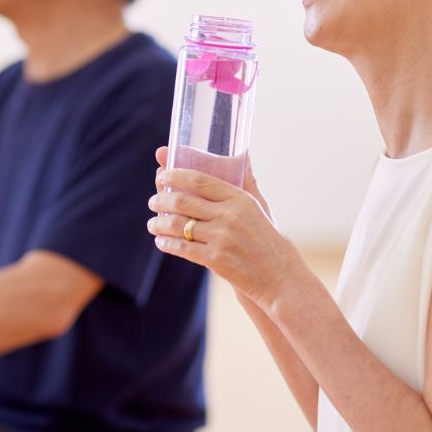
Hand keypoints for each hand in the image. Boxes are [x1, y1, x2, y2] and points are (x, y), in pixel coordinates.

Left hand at [147, 146, 301, 308]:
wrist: (279, 277)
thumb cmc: (267, 239)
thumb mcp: (259, 207)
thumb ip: (246, 181)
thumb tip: (242, 154)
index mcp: (239, 199)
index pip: (199, 180)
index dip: (175, 176)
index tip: (161, 176)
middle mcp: (229, 215)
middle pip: (183, 201)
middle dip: (161, 200)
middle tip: (153, 202)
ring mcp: (221, 238)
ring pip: (178, 225)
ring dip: (159, 223)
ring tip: (152, 223)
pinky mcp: (215, 259)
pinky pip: (181, 248)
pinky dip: (166, 243)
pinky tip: (161, 241)